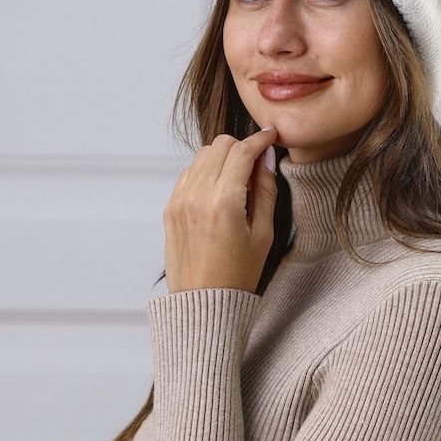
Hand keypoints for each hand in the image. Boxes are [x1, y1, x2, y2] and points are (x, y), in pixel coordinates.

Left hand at [162, 126, 278, 294]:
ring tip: (238, 182)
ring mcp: (179, 201)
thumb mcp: (263, 234)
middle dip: (241, 146)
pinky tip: (219, 192)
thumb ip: (266, 190)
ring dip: (222, 158)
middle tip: (256, 164)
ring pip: (202, 155)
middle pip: (220, 145)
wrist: (203, 305)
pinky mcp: (170, 208)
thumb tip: (266, 158)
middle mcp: (196, 197)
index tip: (271, 136)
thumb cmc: (238, 276)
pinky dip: (206, 172)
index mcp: (223, 203)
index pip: (242, 151)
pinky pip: (188, 174)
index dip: (260, 139)